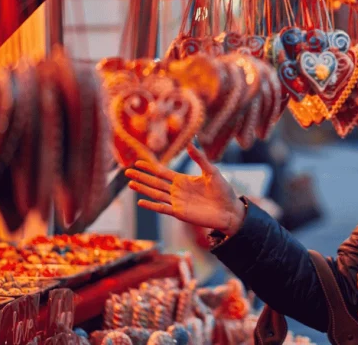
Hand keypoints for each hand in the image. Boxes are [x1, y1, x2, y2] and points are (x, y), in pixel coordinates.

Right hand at [125, 143, 246, 236]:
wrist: (230, 211)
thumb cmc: (223, 191)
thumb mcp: (212, 172)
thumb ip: (200, 159)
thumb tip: (190, 144)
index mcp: (183, 180)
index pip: (162, 172)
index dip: (150, 167)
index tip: (138, 162)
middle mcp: (177, 191)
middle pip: (155, 182)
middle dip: (141, 177)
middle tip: (126, 172)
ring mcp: (177, 202)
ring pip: (156, 194)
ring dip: (143, 189)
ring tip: (130, 183)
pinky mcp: (180, 213)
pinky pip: (162, 208)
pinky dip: (151, 205)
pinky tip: (140, 202)